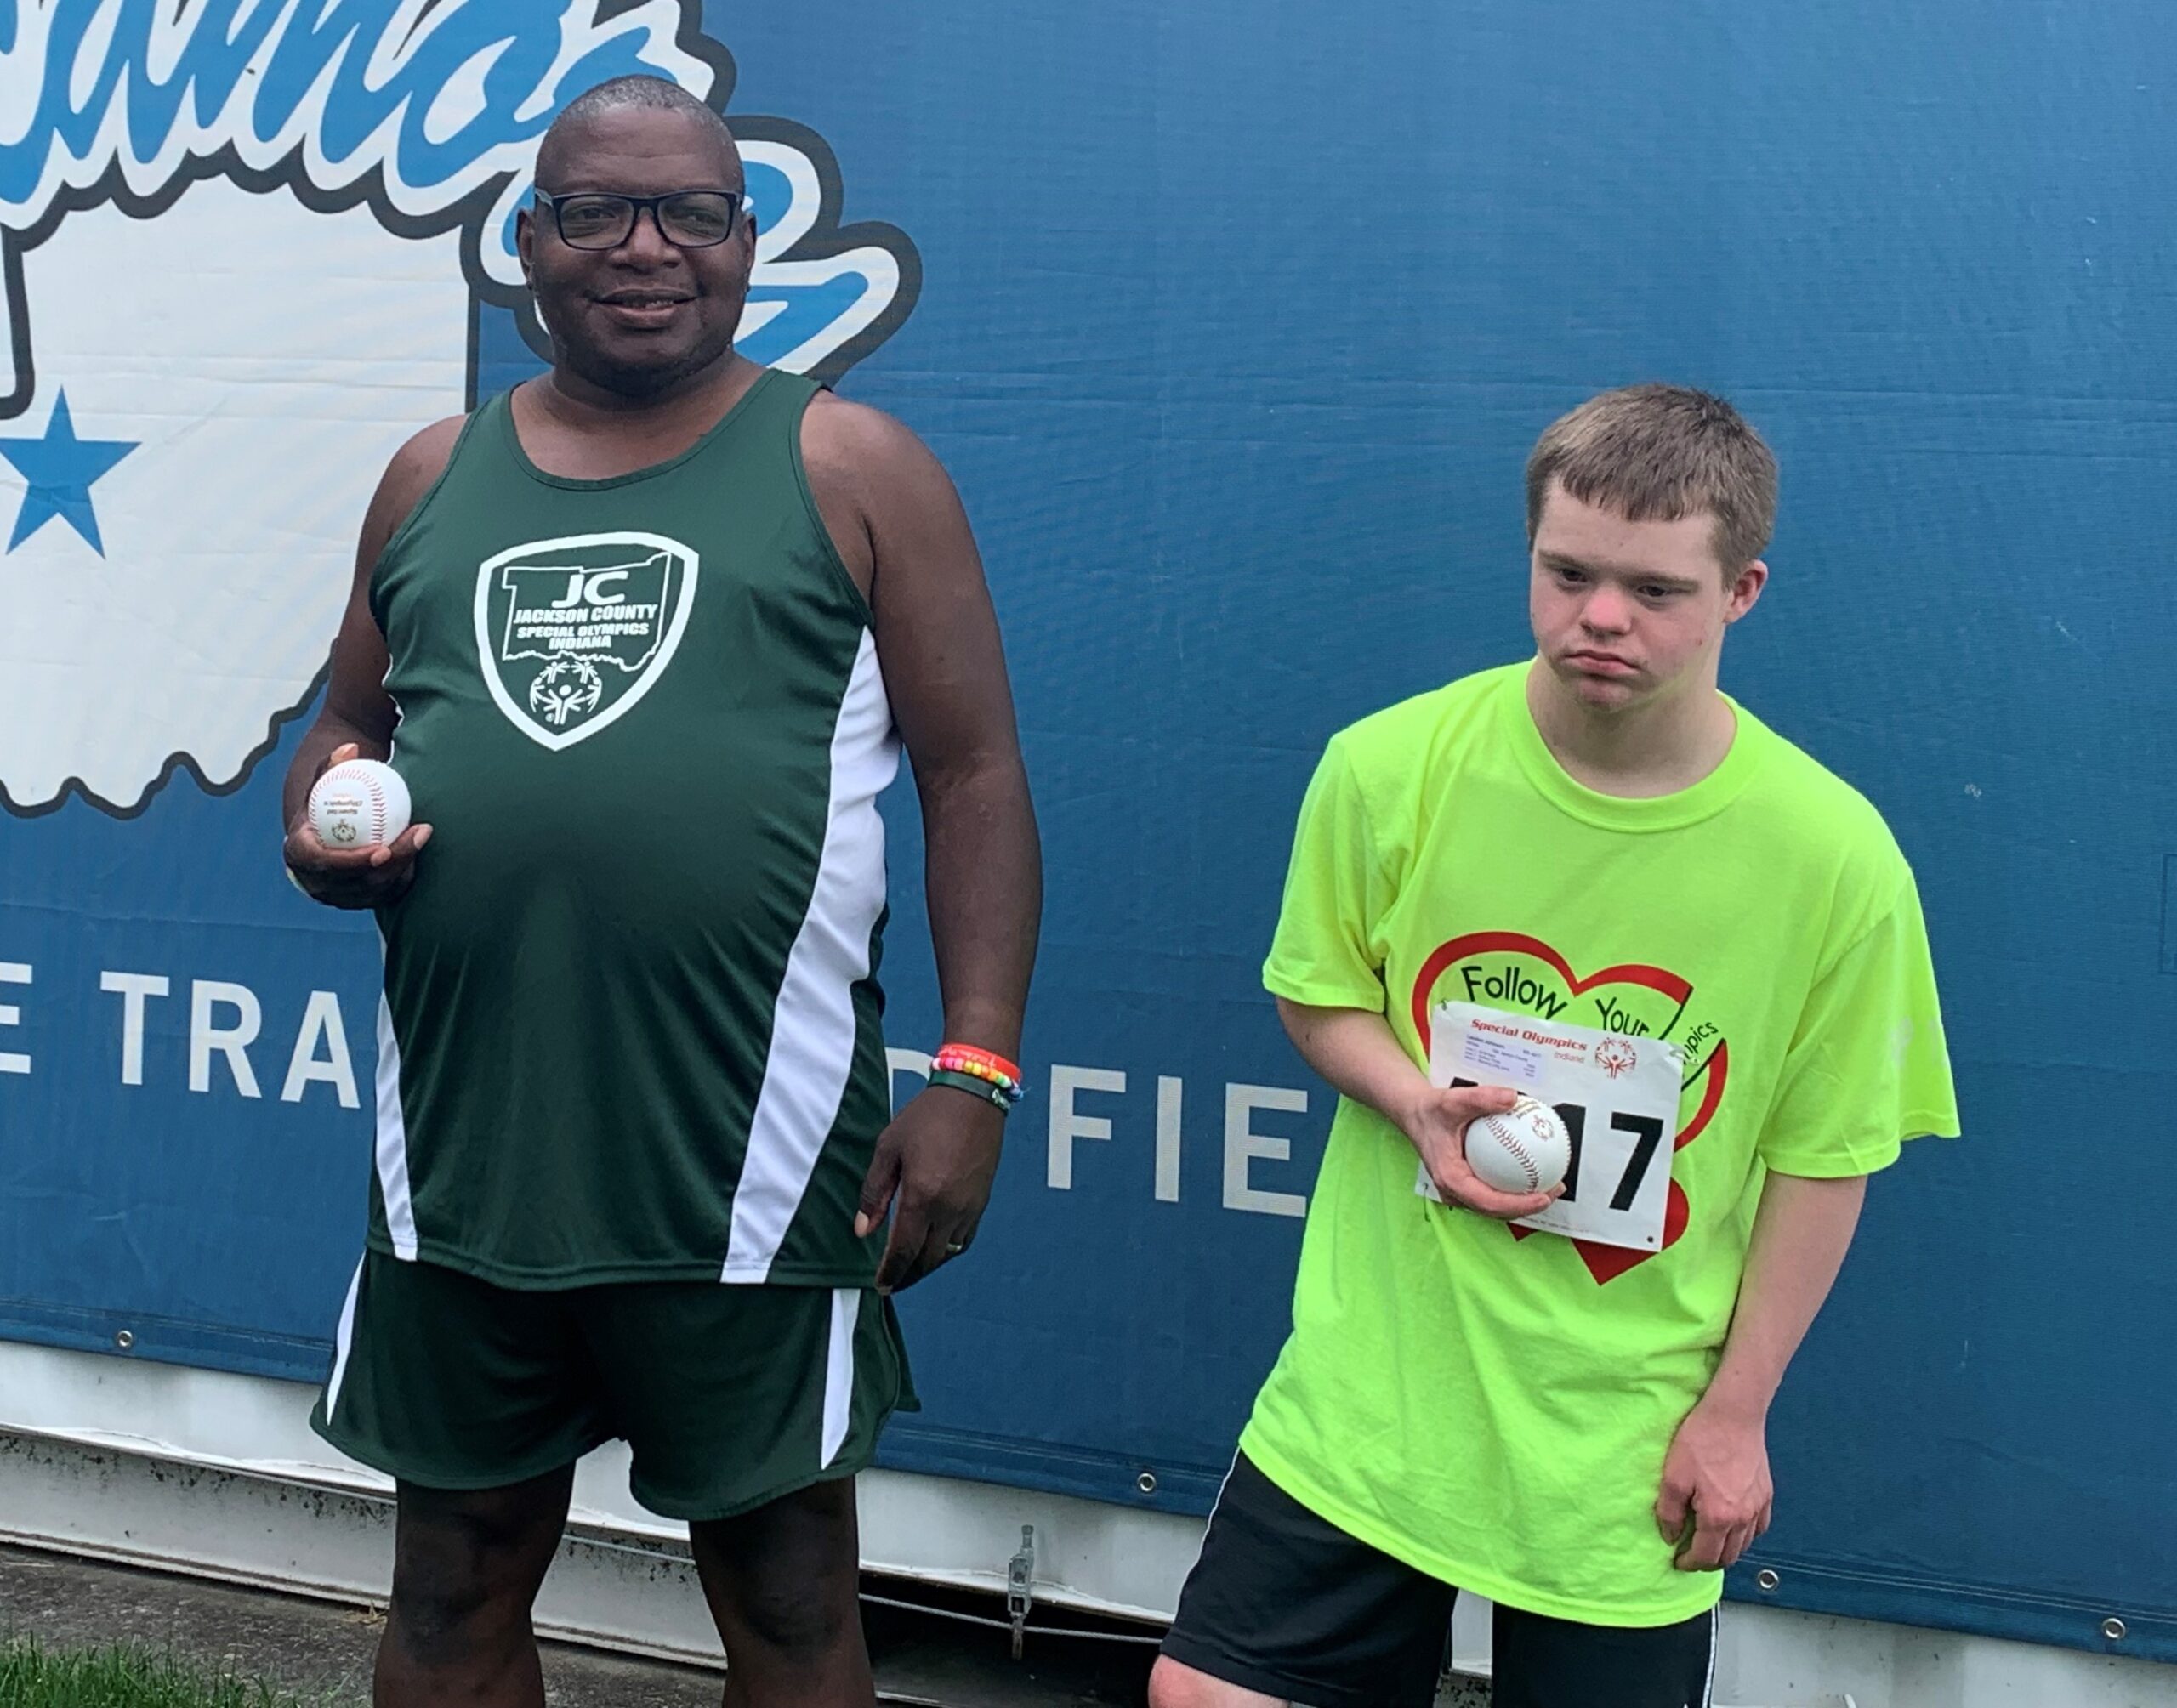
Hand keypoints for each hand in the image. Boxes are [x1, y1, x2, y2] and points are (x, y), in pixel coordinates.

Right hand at [282, 743, 433, 908]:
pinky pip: (386, 892)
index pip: (326, 865)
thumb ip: (332, 767)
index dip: (353, 862)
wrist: (319, 834)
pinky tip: (419, 849)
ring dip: (404, 864)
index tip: (381, 848)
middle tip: (416, 835)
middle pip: (359, 880)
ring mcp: (338, 896)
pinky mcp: (359, 901)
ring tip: (423, 835)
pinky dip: (404, 872)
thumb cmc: (321, 804)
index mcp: (300, 855)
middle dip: (392, 862)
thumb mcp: (321, 786)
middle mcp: (317, 882)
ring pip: (377, 888)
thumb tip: (351, 747)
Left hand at [853, 1083, 1005, 1292]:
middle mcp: (949, 1208)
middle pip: (927, 1260)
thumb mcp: (888, 1149)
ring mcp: (970, 1206)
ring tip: (910, 1270)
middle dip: (907, 1276)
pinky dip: (948, 1251)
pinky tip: (936, 1249)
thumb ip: (873, 1193)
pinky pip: (965, 1239)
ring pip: (948, 1254)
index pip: (904, 1250)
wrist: (973, 1096)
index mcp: (923, 1196)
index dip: (890, 1272)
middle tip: (891, 1284)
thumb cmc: (927, 1117)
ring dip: (927, 1266)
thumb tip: (863, 1230)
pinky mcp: (982, 1201)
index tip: (880, 1285)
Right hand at [1402, 1082, 1563, 1220]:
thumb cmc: (1432, 1111)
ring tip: (1551, 1185)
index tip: (1542, 1197)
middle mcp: (1455, 1190)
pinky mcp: (1467, 1185)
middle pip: (1497, 1210)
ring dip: (1524, 1201)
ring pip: (1496, 1205)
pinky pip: (1494, 1192)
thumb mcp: (1454, 1100)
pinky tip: (1534, 1173)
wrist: (1416, 1114)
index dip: (1518, 1205)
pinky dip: (1515, 1188)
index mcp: (1451, 1179)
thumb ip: (1482, 1098)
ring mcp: (1461, 1190)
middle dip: (1529, 1207)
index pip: (1488, 1202)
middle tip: (1555, 1189)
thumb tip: (1513, 1098)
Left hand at [1656, 1398, 1773, 1571]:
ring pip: (1745, 1545)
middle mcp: (1743, 1518)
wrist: (1733, 1415)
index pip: (1705, 1557)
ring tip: (1710, 1542)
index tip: (1678, 1560)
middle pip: (1728, 1557)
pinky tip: (1734, 1527)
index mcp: (1718, 1517)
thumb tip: (1671, 1537)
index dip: (1689, 1563)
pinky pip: (1759, 1527)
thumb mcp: (1673, 1476)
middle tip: (1692, 1555)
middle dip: (1708, 1562)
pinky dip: (1746, 1535)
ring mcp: (1758, 1507)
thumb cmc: (1701, 1441)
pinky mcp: (1766, 1494)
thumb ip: (1670, 1512)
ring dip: (1727, 1550)